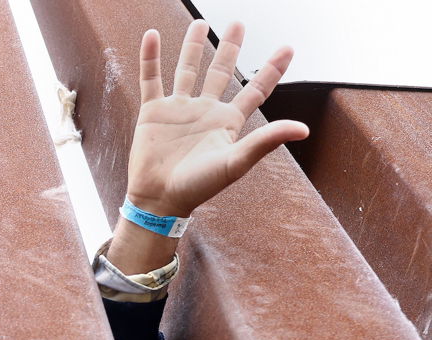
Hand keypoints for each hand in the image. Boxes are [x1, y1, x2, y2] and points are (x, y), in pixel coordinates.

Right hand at [126, 20, 307, 218]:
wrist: (159, 199)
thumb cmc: (198, 187)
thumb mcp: (236, 163)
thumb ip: (266, 141)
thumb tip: (304, 128)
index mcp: (227, 122)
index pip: (255, 90)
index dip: (272, 70)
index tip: (288, 47)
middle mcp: (204, 111)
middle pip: (220, 72)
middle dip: (230, 48)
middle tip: (238, 24)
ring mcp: (178, 110)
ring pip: (186, 70)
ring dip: (192, 47)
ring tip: (200, 23)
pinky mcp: (152, 112)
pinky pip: (151, 79)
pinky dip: (150, 58)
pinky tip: (152, 36)